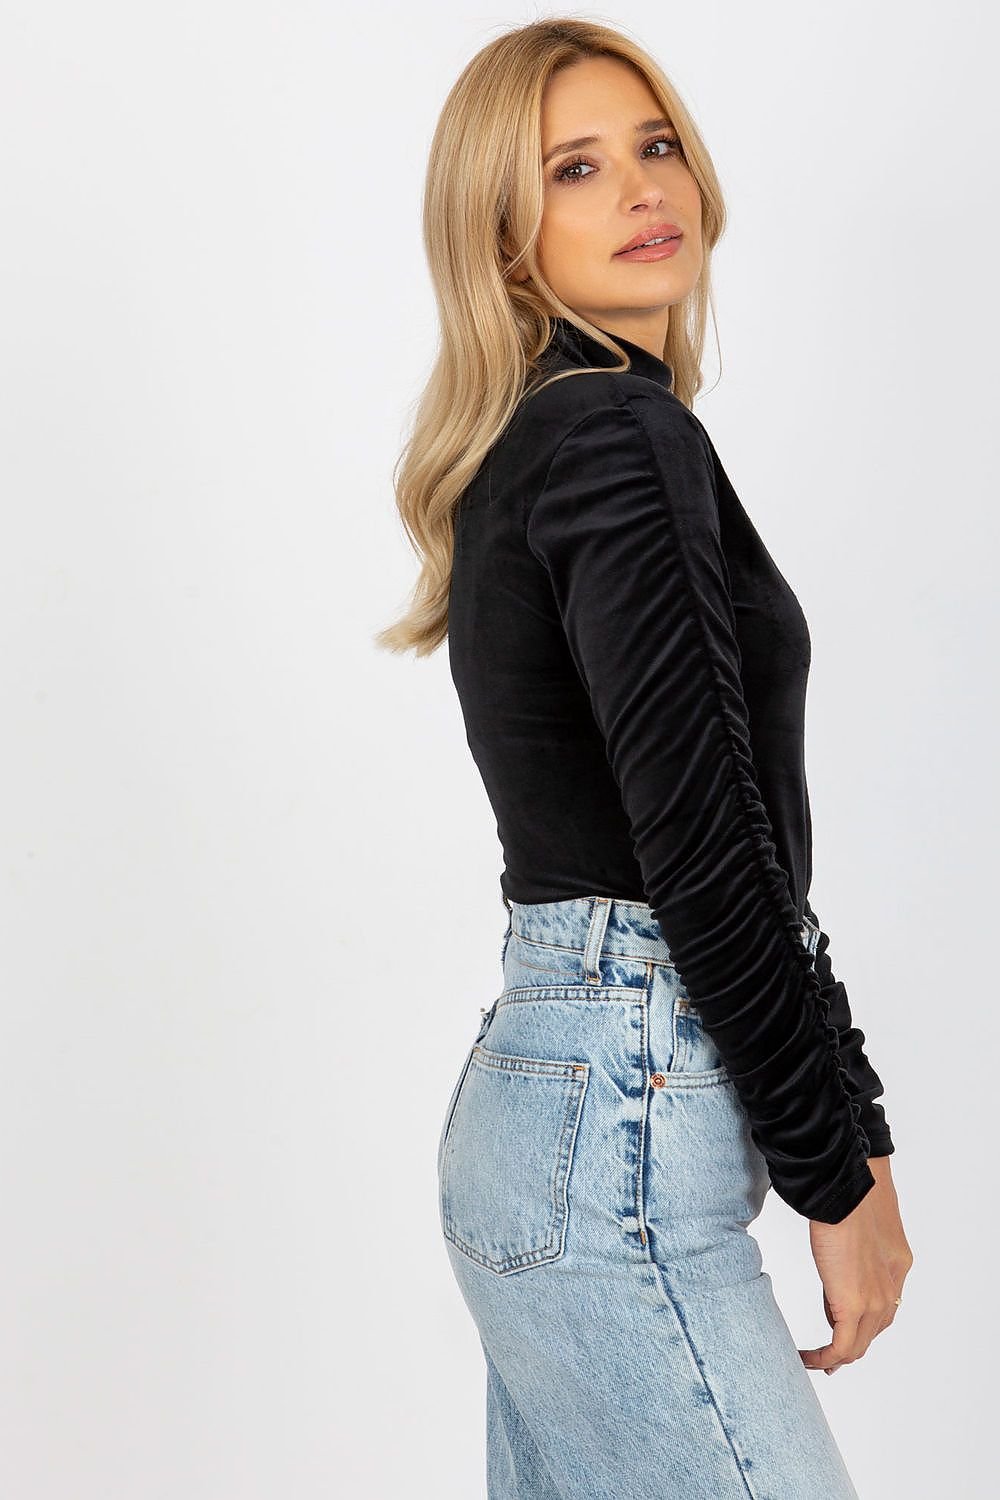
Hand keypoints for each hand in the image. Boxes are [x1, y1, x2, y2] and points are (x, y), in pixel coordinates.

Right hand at [799, 1157, 912, 1374]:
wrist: (845, 1193)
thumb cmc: (848, 1195)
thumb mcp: (859, 1226)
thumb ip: (856, 1249)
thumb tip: (838, 1267)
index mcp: (897, 1268)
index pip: (882, 1307)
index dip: (862, 1324)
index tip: (841, 1330)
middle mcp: (891, 1289)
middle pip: (871, 1332)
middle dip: (849, 1347)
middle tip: (828, 1358)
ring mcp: (875, 1301)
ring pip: (858, 1344)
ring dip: (836, 1355)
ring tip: (815, 1360)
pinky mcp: (854, 1306)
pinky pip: (843, 1347)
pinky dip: (826, 1358)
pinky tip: (808, 1359)